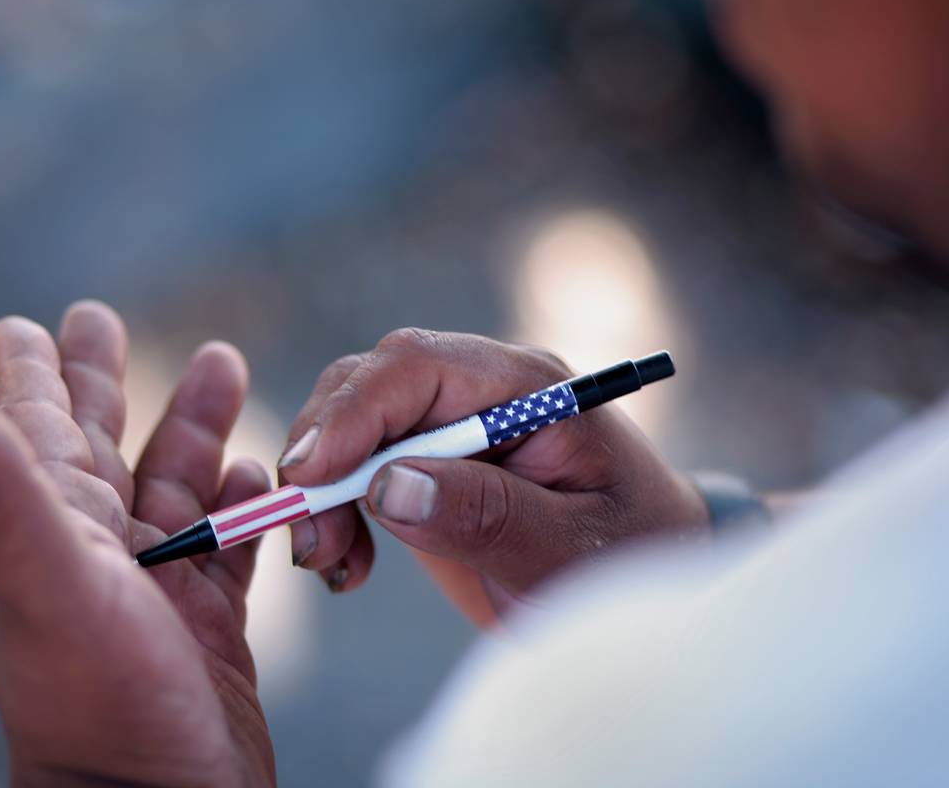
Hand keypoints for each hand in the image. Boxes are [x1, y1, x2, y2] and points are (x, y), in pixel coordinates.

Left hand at [0, 302, 273, 785]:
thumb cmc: (102, 705)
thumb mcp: (51, 589)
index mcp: (57, 531)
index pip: (38, 432)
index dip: (34, 375)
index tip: (29, 325)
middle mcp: (101, 554)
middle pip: (102, 444)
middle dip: (106, 380)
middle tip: (101, 316)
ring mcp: (156, 589)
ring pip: (176, 486)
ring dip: (195, 426)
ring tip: (223, 362)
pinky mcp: (208, 624)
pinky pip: (230, 546)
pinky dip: (249, 506)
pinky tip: (264, 478)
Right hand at [279, 328, 709, 625]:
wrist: (639, 580)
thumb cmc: (627, 559)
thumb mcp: (569, 550)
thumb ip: (489, 516)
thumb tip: (388, 484)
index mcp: (529, 388)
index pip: (418, 367)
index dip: (353, 412)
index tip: (309, 476)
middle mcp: (481, 391)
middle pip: (369, 387)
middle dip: (323, 456)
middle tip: (311, 544)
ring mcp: (450, 426)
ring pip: (350, 426)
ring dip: (319, 491)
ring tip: (328, 563)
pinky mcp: (428, 464)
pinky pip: (357, 470)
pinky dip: (333, 512)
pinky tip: (348, 565)